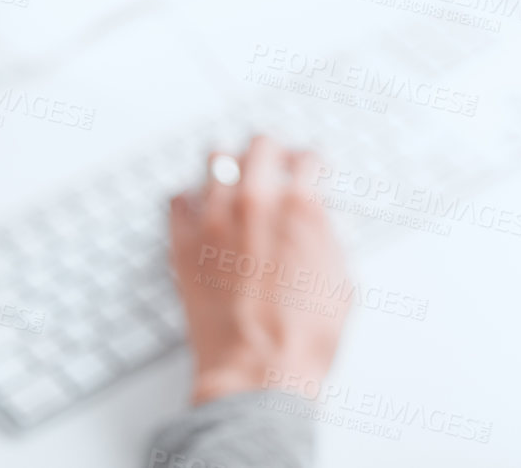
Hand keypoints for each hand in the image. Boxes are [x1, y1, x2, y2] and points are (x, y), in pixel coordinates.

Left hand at [168, 134, 350, 404]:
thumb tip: (320, 226)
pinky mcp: (184, 244)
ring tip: (233, 178)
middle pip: (259, 145)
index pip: (307, 158)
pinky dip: (190, 200)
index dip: (312, 164)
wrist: (259, 375)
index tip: (310, 169)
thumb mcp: (342, 282)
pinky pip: (178, 200)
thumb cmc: (303, 339)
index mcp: (301, 208)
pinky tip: (199, 209)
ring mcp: (214, 220)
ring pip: (215, 160)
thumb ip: (328, 240)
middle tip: (273, 162)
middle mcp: (256, 202)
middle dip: (271, 151)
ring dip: (229, 166)